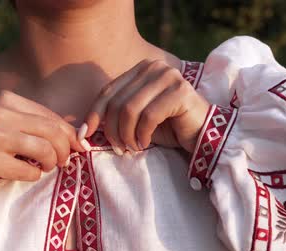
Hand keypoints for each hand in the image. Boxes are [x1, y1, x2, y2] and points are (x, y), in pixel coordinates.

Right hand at [0, 90, 86, 180]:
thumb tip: (80, 139)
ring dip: (51, 163)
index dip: (70, 134)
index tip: (78, 147)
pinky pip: (28, 171)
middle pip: (51, 133)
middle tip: (63, 161)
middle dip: (64, 150)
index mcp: (8, 100)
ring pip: (43, 150)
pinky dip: (34, 175)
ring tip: (45, 166)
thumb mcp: (13, 119)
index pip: (51, 117)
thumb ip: (42, 124)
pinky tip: (26, 171)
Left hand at [80, 59, 209, 153]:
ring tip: (133, 147)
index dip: (94, 113)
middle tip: (119, 148)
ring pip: (130, 109)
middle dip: (113, 130)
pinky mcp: (180, 92)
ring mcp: (169, 77)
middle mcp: (154, 67)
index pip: (108, 91)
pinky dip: (142, 134)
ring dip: (127, 134)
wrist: (202, 134)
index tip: (84, 135)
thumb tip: (84, 128)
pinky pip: (149, 116)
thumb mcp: (136, 119)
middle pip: (118, 101)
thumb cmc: (168, 127)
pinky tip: (146, 143)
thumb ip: (116, 114)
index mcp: (141, 69)